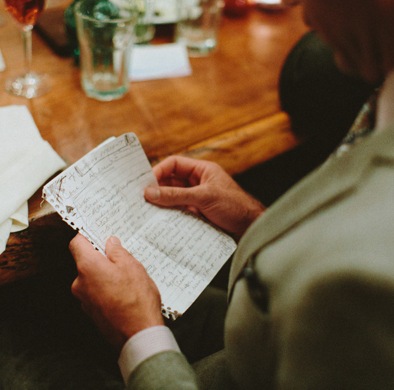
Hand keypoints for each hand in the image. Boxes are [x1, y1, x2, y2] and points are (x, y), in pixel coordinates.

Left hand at [69, 234, 163, 347]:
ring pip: (92, 278)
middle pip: (85, 262)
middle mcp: (80, 283)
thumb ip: (117, 252)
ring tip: (127, 280)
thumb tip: (110, 243)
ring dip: (105, 275)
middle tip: (122, 259)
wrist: (137, 334)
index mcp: (87, 267)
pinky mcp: (91, 312)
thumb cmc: (136, 300)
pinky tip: (124, 294)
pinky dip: (106, 290)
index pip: (76, 243)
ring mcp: (84, 299)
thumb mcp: (132, 267)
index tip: (97, 234)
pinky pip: (96, 293)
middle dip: (101, 258)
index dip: (86, 236)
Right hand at [145, 156, 264, 239]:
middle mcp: (199, 183)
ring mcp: (198, 199)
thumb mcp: (203, 197)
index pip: (175, 164)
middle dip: (158, 189)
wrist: (252, 229)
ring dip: (163, 203)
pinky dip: (170, 215)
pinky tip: (161, 221)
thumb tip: (150, 192)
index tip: (146, 183)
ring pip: (174, 198)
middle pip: (172, 181)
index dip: (159, 171)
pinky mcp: (199, 214)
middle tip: (141, 198)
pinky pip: (180, 211)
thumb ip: (176, 195)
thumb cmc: (235, 206)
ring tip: (147, 211)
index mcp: (203, 170)